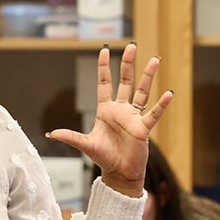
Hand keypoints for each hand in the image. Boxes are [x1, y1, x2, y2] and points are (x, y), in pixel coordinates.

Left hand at [46, 43, 172, 196]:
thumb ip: (70, 137)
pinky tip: (168, 93)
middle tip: (132, 46)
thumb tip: (51, 134)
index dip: (104, 67)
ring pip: (142, 92)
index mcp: (105, 110)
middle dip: (127, 63)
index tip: (105, 50)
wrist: (119, 173)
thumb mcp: (86, 144)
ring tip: (154, 60)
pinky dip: (161, 105)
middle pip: (125, 81)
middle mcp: (120, 110)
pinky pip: (153, 114)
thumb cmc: (104, 157)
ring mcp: (133, 117)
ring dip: (148, 76)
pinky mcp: (143, 129)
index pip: (104, 83)